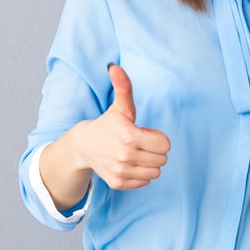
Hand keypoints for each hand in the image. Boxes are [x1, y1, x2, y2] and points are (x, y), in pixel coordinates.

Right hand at [71, 63, 170, 189]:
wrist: (84, 146)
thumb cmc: (108, 124)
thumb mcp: (120, 106)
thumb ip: (123, 87)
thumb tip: (114, 66)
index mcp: (129, 136)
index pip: (165, 145)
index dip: (157, 137)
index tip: (143, 133)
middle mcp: (125, 156)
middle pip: (162, 159)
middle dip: (154, 150)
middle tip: (138, 143)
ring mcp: (121, 172)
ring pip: (156, 172)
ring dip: (149, 162)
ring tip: (135, 153)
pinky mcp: (118, 183)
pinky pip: (145, 181)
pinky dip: (141, 173)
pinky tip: (129, 163)